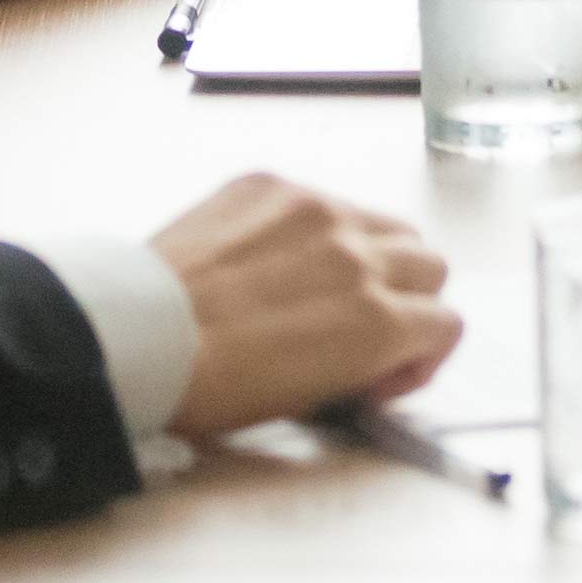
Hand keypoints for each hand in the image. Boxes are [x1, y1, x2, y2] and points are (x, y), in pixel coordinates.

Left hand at [155, 174, 462, 437]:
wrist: (135, 338)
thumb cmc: (211, 386)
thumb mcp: (309, 398)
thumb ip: (363, 362)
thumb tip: (374, 352)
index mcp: (377, 321)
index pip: (446, 323)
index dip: (421, 355)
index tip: (385, 369)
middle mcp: (361, 255)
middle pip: (429, 263)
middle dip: (409, 296)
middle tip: (363, 324)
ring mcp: (317, 210)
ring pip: (384, 223)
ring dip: (371, 254)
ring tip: (320, 285)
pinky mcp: (273, 184)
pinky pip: (319, 200)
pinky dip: (310, 228)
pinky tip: (267, 260)